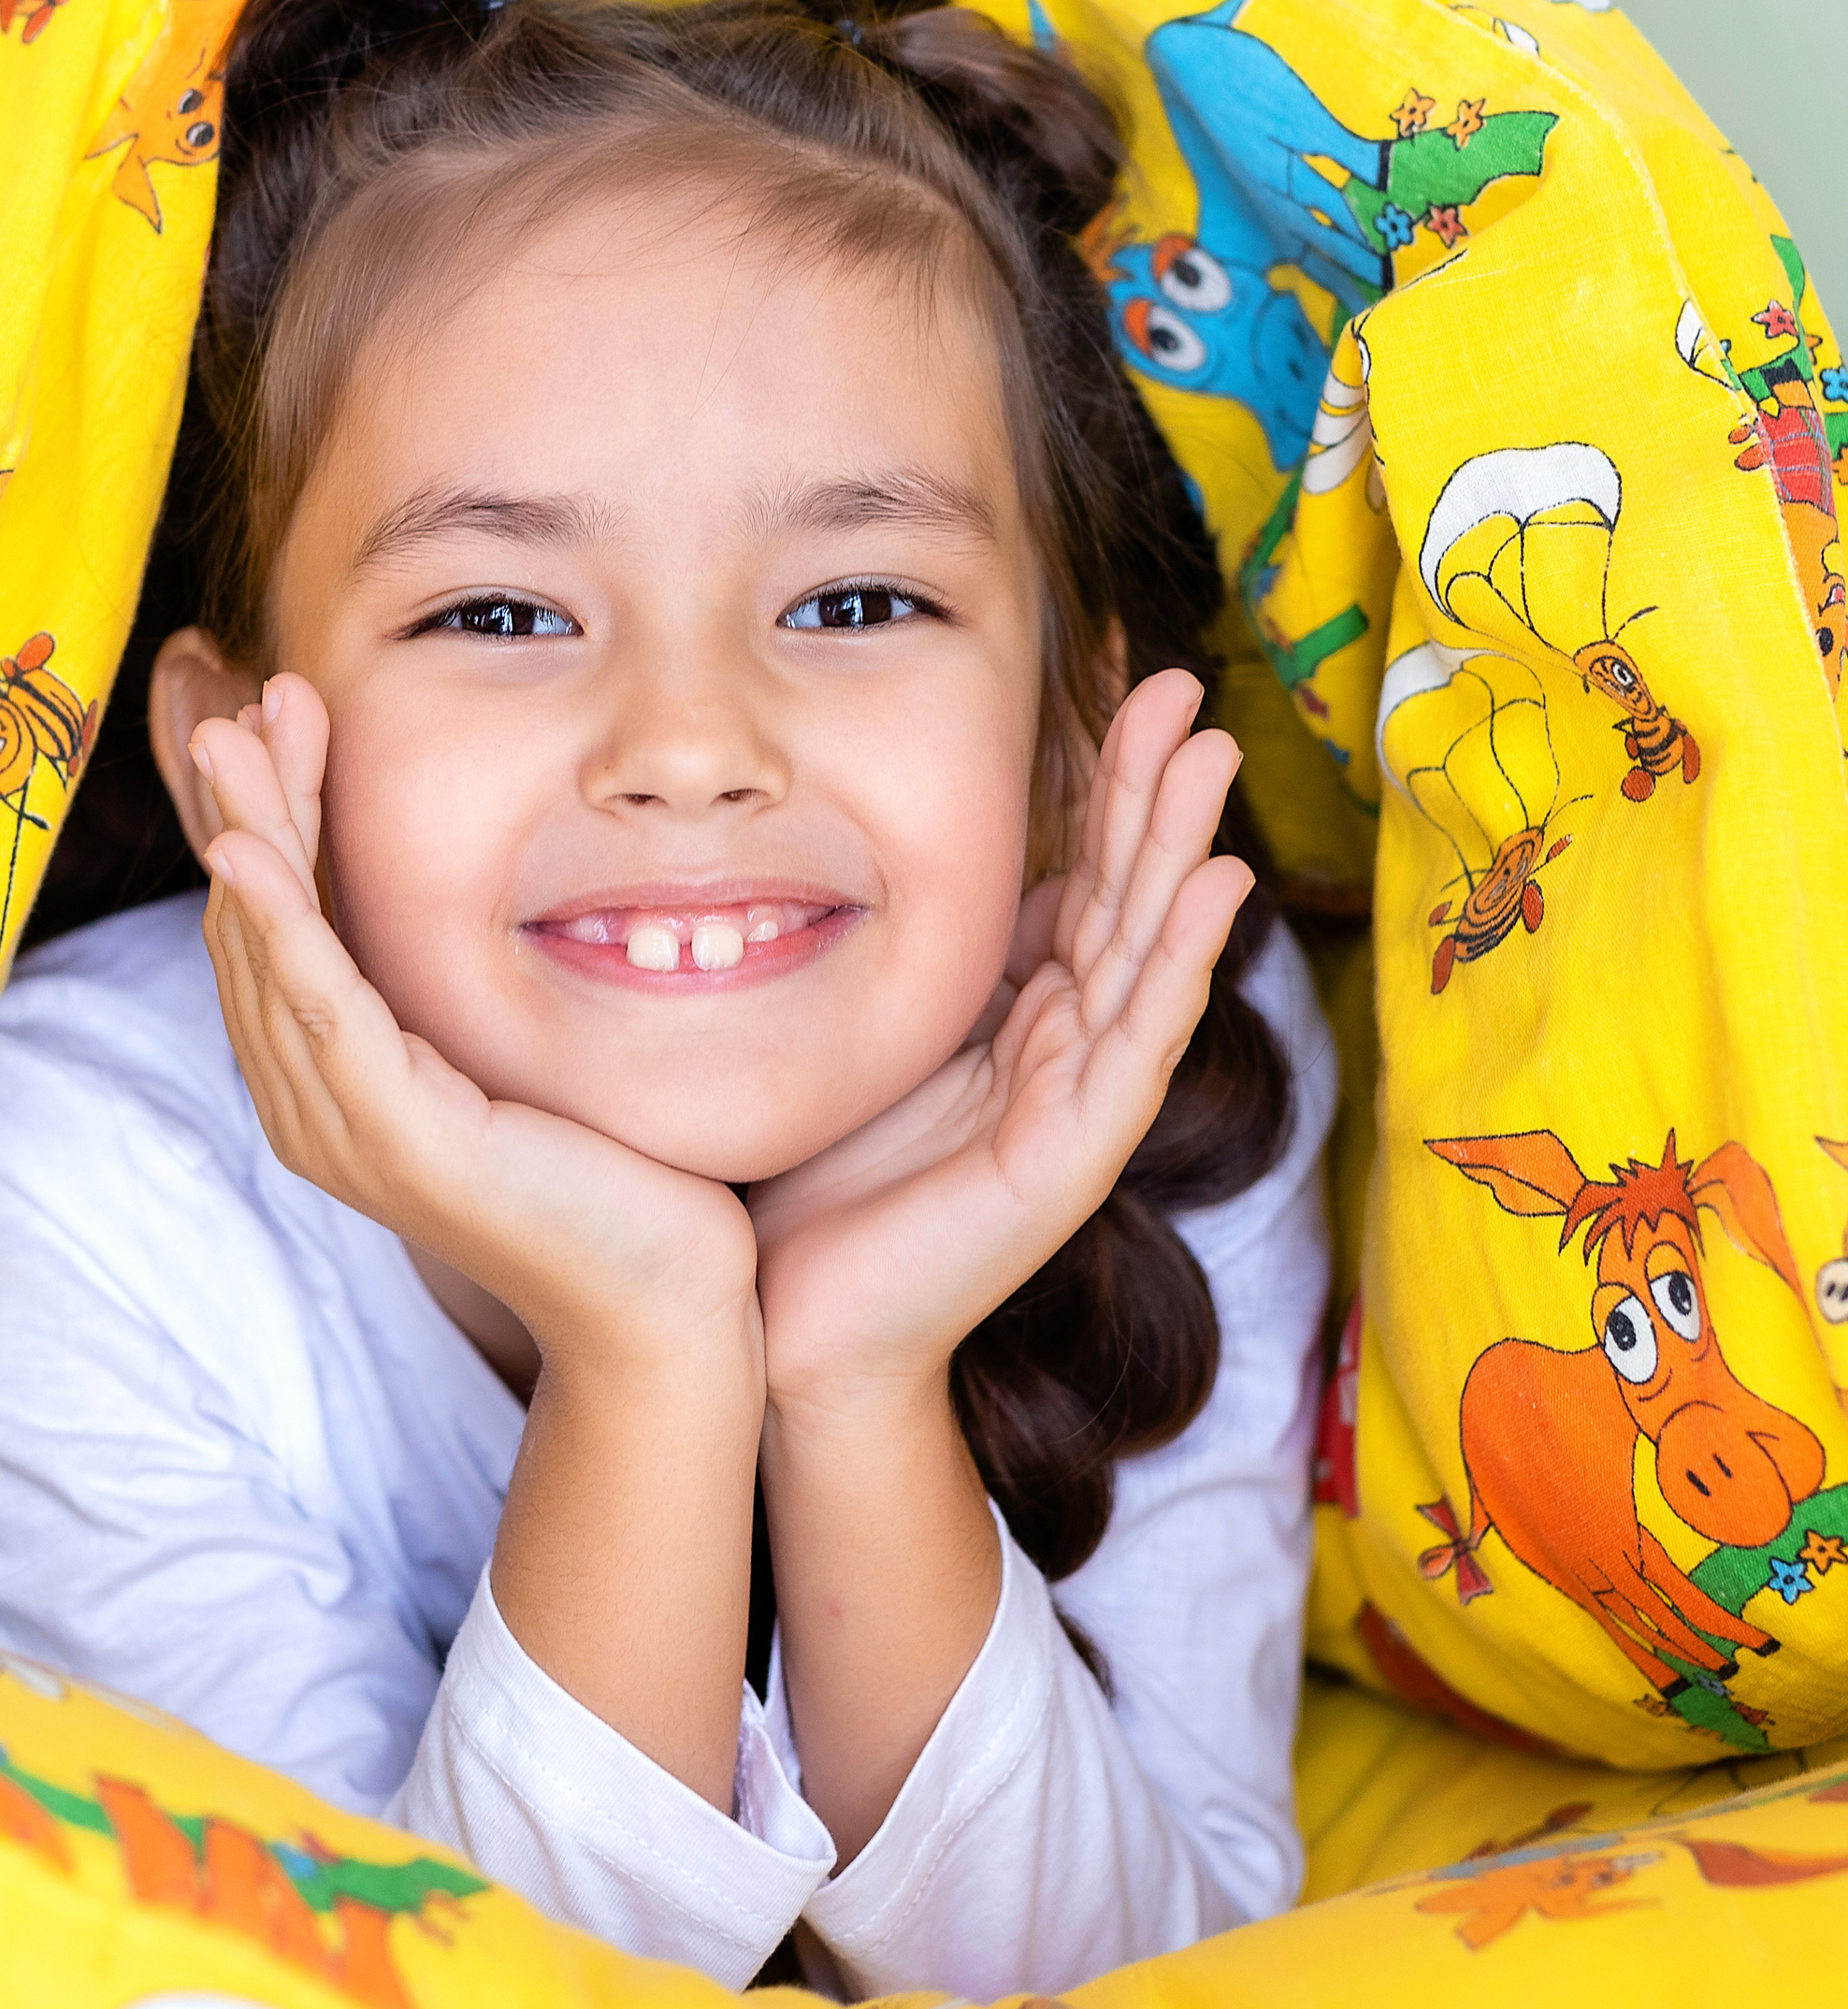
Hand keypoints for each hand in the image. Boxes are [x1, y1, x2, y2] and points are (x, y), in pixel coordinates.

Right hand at [194, 676, 757, 1369]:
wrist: (665, 1302)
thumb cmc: (611, 1174)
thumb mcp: (518, 1054)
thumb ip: (467, 991)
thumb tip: (482, 892)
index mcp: (338, 1084)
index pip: (282, 928)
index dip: (274, 819)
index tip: (286, 717)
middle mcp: (316, 1107)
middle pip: (258, 928)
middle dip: (250, 807)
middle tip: (251, 700)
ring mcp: (346, 1129)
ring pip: (272, 954)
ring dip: (249, 835)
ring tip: (237, 735)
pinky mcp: (398, 1140)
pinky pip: (322, 1010)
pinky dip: (281, 926)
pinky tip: (253, 854)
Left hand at [748, 668, 1250, 1414]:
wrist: (795, 1325)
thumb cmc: (827, 1184)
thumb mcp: (876, 1033)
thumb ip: (928, 961)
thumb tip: (928, 857)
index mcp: (1021, 1015)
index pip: (1083, 878)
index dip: (1111, 786)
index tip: (1130, 682)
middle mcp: (1064, 1049)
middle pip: (1125, 895)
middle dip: (1157, 790)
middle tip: (1190, 686)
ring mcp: (1077, 1103)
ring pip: (1143, 950)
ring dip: (1182, 849)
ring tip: (1212, 754)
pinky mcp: (1068, 1158)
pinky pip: (1135, 1043)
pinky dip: (1176, 961)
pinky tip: (1210, 889)